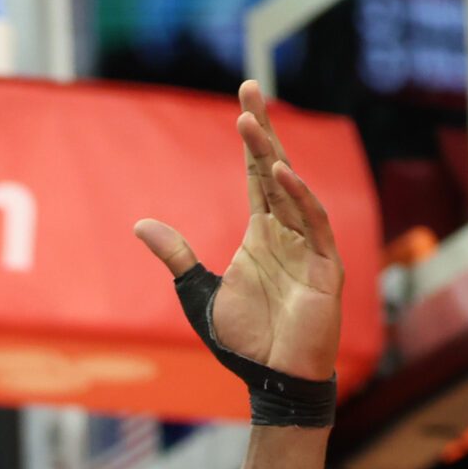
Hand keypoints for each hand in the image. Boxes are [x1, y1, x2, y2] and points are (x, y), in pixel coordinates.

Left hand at [133, 80, 342, 381]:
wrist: (273, 380)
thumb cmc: (245, 339)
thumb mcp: (198, 293)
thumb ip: (176, 256)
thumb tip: (140, 223)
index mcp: (263, 234)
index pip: (257, 176)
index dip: (252, 140)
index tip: (243, 102)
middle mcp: (288, 233)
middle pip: (275, 170)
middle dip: (263, 131)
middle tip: (249, 88)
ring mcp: (310, 247)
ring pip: (293, 190)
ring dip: (272, 157)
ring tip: (250, 124)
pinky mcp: (327, 268)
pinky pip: (315, 224)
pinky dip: (299, 199)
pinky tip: (281, 174)